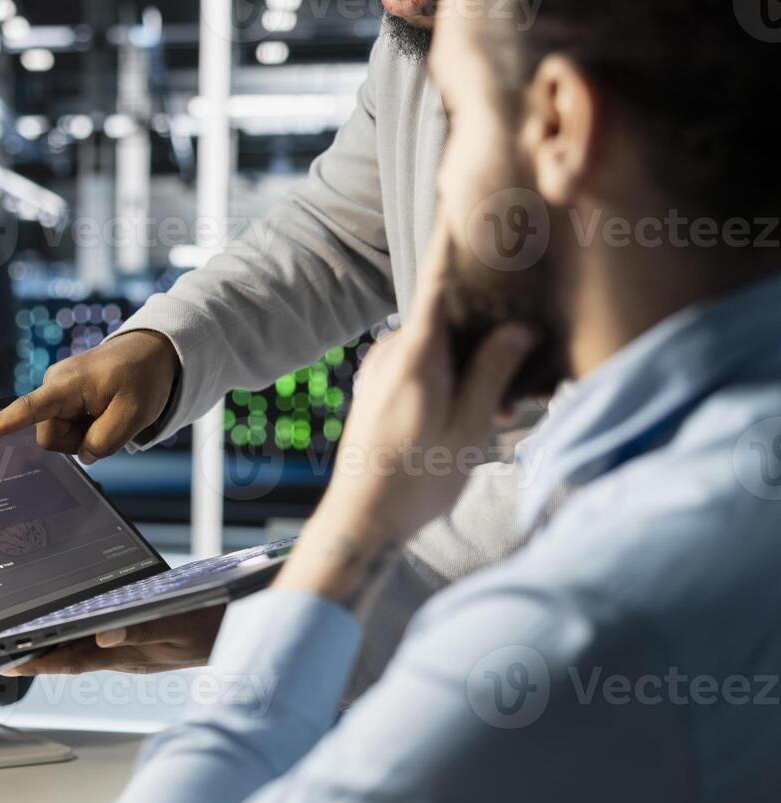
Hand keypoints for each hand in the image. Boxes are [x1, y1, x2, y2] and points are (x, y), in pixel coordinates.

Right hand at [0, 330, 178, 462]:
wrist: (152, 352)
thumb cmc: (143, 376)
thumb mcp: (135, 414)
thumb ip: (105, 441)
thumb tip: (83, 454)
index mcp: (66, 384)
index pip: (27, 408)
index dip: (0, 425)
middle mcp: (54, 386)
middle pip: (50, 438)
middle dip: (78, 441)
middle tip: (110, 421)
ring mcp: (58, 392)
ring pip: (60, 436)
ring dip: (85, 435)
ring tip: (108, 412)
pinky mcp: (64, 398)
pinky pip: (68, 427)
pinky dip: (86, 428)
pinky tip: (103, 412)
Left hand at [2, 605, 224, 675]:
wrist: (246, 626)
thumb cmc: (218, 624)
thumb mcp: (182, 623)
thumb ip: (143, 630)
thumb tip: (104, 635)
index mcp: (132, 656)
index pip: (75, 661)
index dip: (39, 662)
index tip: (7, 664)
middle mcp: (127, 657)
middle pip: (72, 656)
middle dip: (36, 654)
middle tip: (0, 652)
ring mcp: (134, 653)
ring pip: (85, 649)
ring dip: (55, 644)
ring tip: (21, 639)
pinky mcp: (142, 644)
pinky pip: (102, 641)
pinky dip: (81, 632)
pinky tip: (69, 623)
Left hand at [276, 220, 533, 600]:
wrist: (361, 520)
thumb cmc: (416, 479)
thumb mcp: (469, 426)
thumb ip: (493, 371)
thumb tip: (516, 329)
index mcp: (416, 352)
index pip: (437, 279)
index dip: (451, 239)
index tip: (459, 199)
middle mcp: (392, 353)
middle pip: (445, 313)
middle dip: (486, 323)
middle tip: (523, 338)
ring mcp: (380, 371)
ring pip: (436, 345)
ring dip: (471, 360)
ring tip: (503, 405)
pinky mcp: (378, 391)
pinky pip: (421, 366)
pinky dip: (450, 376)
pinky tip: (472, 411)